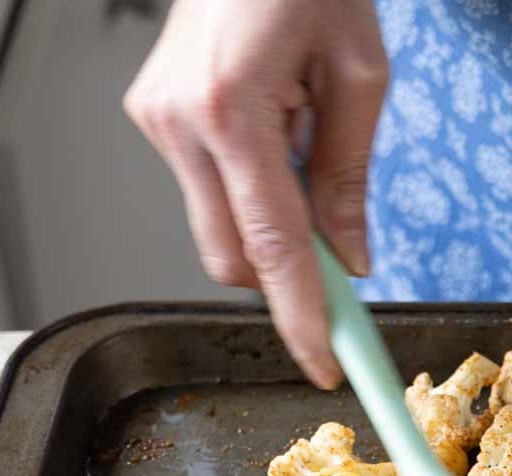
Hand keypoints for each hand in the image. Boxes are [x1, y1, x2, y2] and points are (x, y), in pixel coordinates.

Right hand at [124, 0, 387, 388]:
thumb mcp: (358, 73)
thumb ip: (349, 176)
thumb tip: (350, 261)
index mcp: (231, 109)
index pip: (272, 247)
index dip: (301, 317)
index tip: (325, 366)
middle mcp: (179, 121)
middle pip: (230, 257)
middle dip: (285, 274)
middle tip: (340, 255)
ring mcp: (157, 118)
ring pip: (215, 227)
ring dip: (267, 221)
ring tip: (303, 145)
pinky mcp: (152, 113)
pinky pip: (206, 186)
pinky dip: (248, 187)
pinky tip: (273, 130)